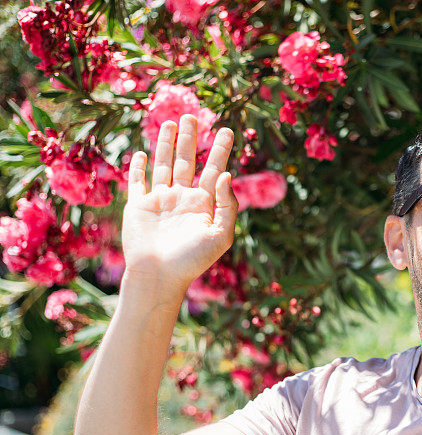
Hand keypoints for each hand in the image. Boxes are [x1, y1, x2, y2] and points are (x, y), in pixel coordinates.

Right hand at [121, 114, 237, 292]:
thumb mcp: (220, 234)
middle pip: (187, 161)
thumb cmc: (193, 260)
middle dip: (190, 139)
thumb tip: (227, 174)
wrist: (159, 276)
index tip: (226, 130)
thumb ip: (227, 205)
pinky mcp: (139, 206)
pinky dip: (139, 167)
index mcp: (204, 204)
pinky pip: (138, 182)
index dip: (220, 150)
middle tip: (192, 115)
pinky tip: (143, 153)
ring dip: (166, 144)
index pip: (214, 170)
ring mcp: (160, 201)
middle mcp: (183, 199)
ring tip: (171, 122)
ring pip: (164, 165)